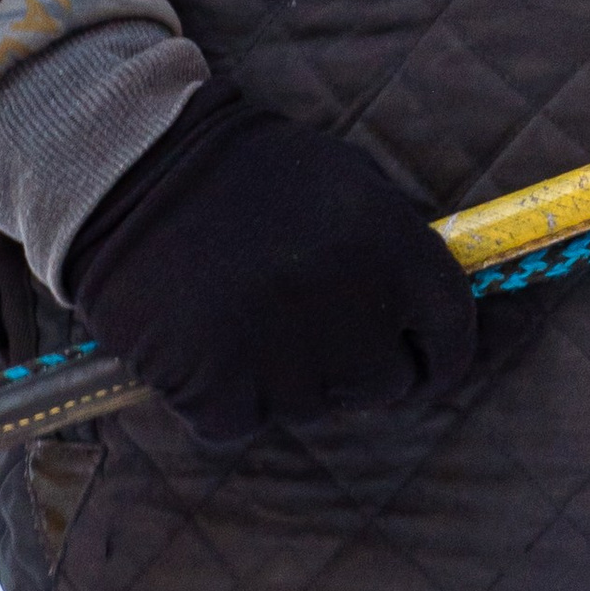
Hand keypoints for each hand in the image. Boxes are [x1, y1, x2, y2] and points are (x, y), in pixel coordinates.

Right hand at [60, 79, 477, 445]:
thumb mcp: (348, 180)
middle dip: (359, 367)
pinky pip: (242, 422)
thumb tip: (427, 313)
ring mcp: (288, 358)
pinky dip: (224, 398)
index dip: (441, 358)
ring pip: (313, 408)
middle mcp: (353, 309)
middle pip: (386, 385)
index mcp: (394, 248)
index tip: (424, 365)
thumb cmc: (249, 172)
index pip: (452, 335)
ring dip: (287, 378)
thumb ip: (395, 247)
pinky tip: (205, 342)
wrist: (137, 167)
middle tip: (310, 327)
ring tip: (245, 315)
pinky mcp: (222, 393)